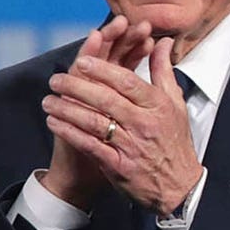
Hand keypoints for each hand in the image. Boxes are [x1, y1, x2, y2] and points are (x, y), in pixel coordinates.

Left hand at [43, 36, 200, 214]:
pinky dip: (70, 133)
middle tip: (56, 79)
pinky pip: (90, 146)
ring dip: (68, 110)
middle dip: (77, 87)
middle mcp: (144, 123)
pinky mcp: (119, 166)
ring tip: (49, 100)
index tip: (82, 61)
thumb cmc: (175, 142)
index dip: (103, 70)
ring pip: (94, 122)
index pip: (127, 82)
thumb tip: (161, 42)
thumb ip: (164, 71)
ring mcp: (131, 145)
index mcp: (157, 105)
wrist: (180, 187)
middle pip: (106, 99)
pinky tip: (55, 123)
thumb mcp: (175, 103)